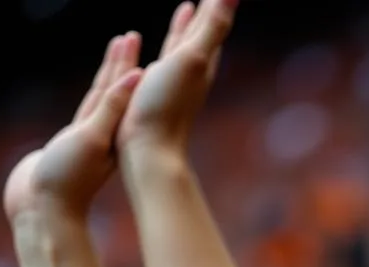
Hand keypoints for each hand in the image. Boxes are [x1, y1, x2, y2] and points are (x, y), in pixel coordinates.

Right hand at [3, 34, 141, 223]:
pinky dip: (91, 105)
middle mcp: (102, 134)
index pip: (119, 88)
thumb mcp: (92, 139)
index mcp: (110, 129)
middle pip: (112, 90)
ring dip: (108, 82)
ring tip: (116, 61)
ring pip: (99, 103)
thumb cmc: (68, 180)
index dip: (125, 62)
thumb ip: (112, 109)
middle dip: (121, 64)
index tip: (133, 38)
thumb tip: (139, 81)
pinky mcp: (70, 151)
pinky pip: (83, 119)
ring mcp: (86, 142)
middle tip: (130, 39)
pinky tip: (95, 101)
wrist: (44, 212)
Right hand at [117, 0, 238, 157]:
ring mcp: (175, 82)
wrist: (149, 151)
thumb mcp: (192, 58)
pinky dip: (166, 48)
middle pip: (205, 32)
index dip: (220, 3)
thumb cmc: (167, 105)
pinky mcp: (155, 92)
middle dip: (209, 10)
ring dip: (188, 25)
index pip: (215, 23)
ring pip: (185, 45)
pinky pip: (164, 61)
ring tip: (187, 9)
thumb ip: (213, 27)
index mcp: (203, 62)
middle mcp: (193, 72)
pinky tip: (162, 47)